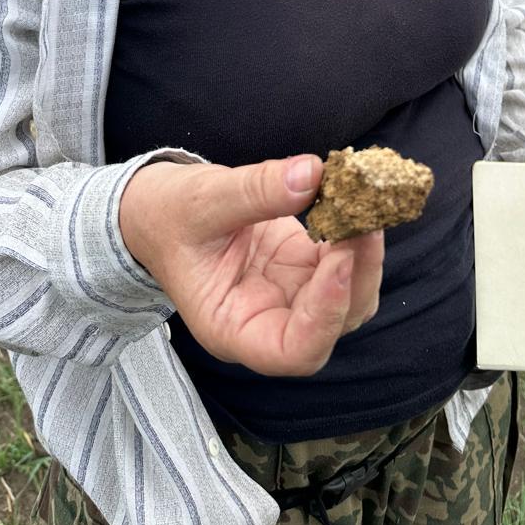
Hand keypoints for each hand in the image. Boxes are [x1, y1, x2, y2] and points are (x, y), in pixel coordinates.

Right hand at [118, 154, 383, 376]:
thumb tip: (312, 174)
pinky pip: (344, 261)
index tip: (339, 258)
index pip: (292, 350)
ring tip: (365, 203)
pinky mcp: (304, 267)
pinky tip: (354, 197)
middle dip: (356, 274)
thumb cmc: (168, 217)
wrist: (160, 211)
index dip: (325, 314)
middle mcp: (269, 322)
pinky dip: (356, 234)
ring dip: (364, 255)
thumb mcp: (202, 200)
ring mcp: (291, 296)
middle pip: (334, 324)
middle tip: (364, 218)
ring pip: (350, 296)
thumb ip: (256, 190)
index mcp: (233, 329)